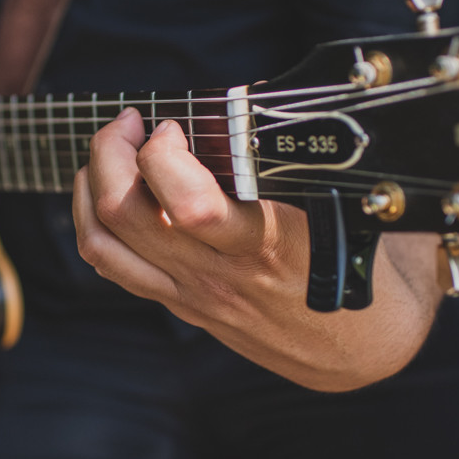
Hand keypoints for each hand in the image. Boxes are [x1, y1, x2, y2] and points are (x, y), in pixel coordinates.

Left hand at [72, 108, 444, 391]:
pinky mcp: (182, 305)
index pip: (191, 206)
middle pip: (127, 212)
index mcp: (267, 244)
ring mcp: (193, 293)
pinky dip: (94, 223)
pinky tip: (106, 192)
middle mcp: (220, 272)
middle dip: (112, 151)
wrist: (362, 352)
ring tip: (112, 151)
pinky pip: (115, 267)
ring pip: (105, 243)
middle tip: (132, 122)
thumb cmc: (365, 269)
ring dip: (93, 185)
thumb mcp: (351, 210)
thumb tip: (255, 106)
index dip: (165, 152)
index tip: (174, 124)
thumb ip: (304, 164)